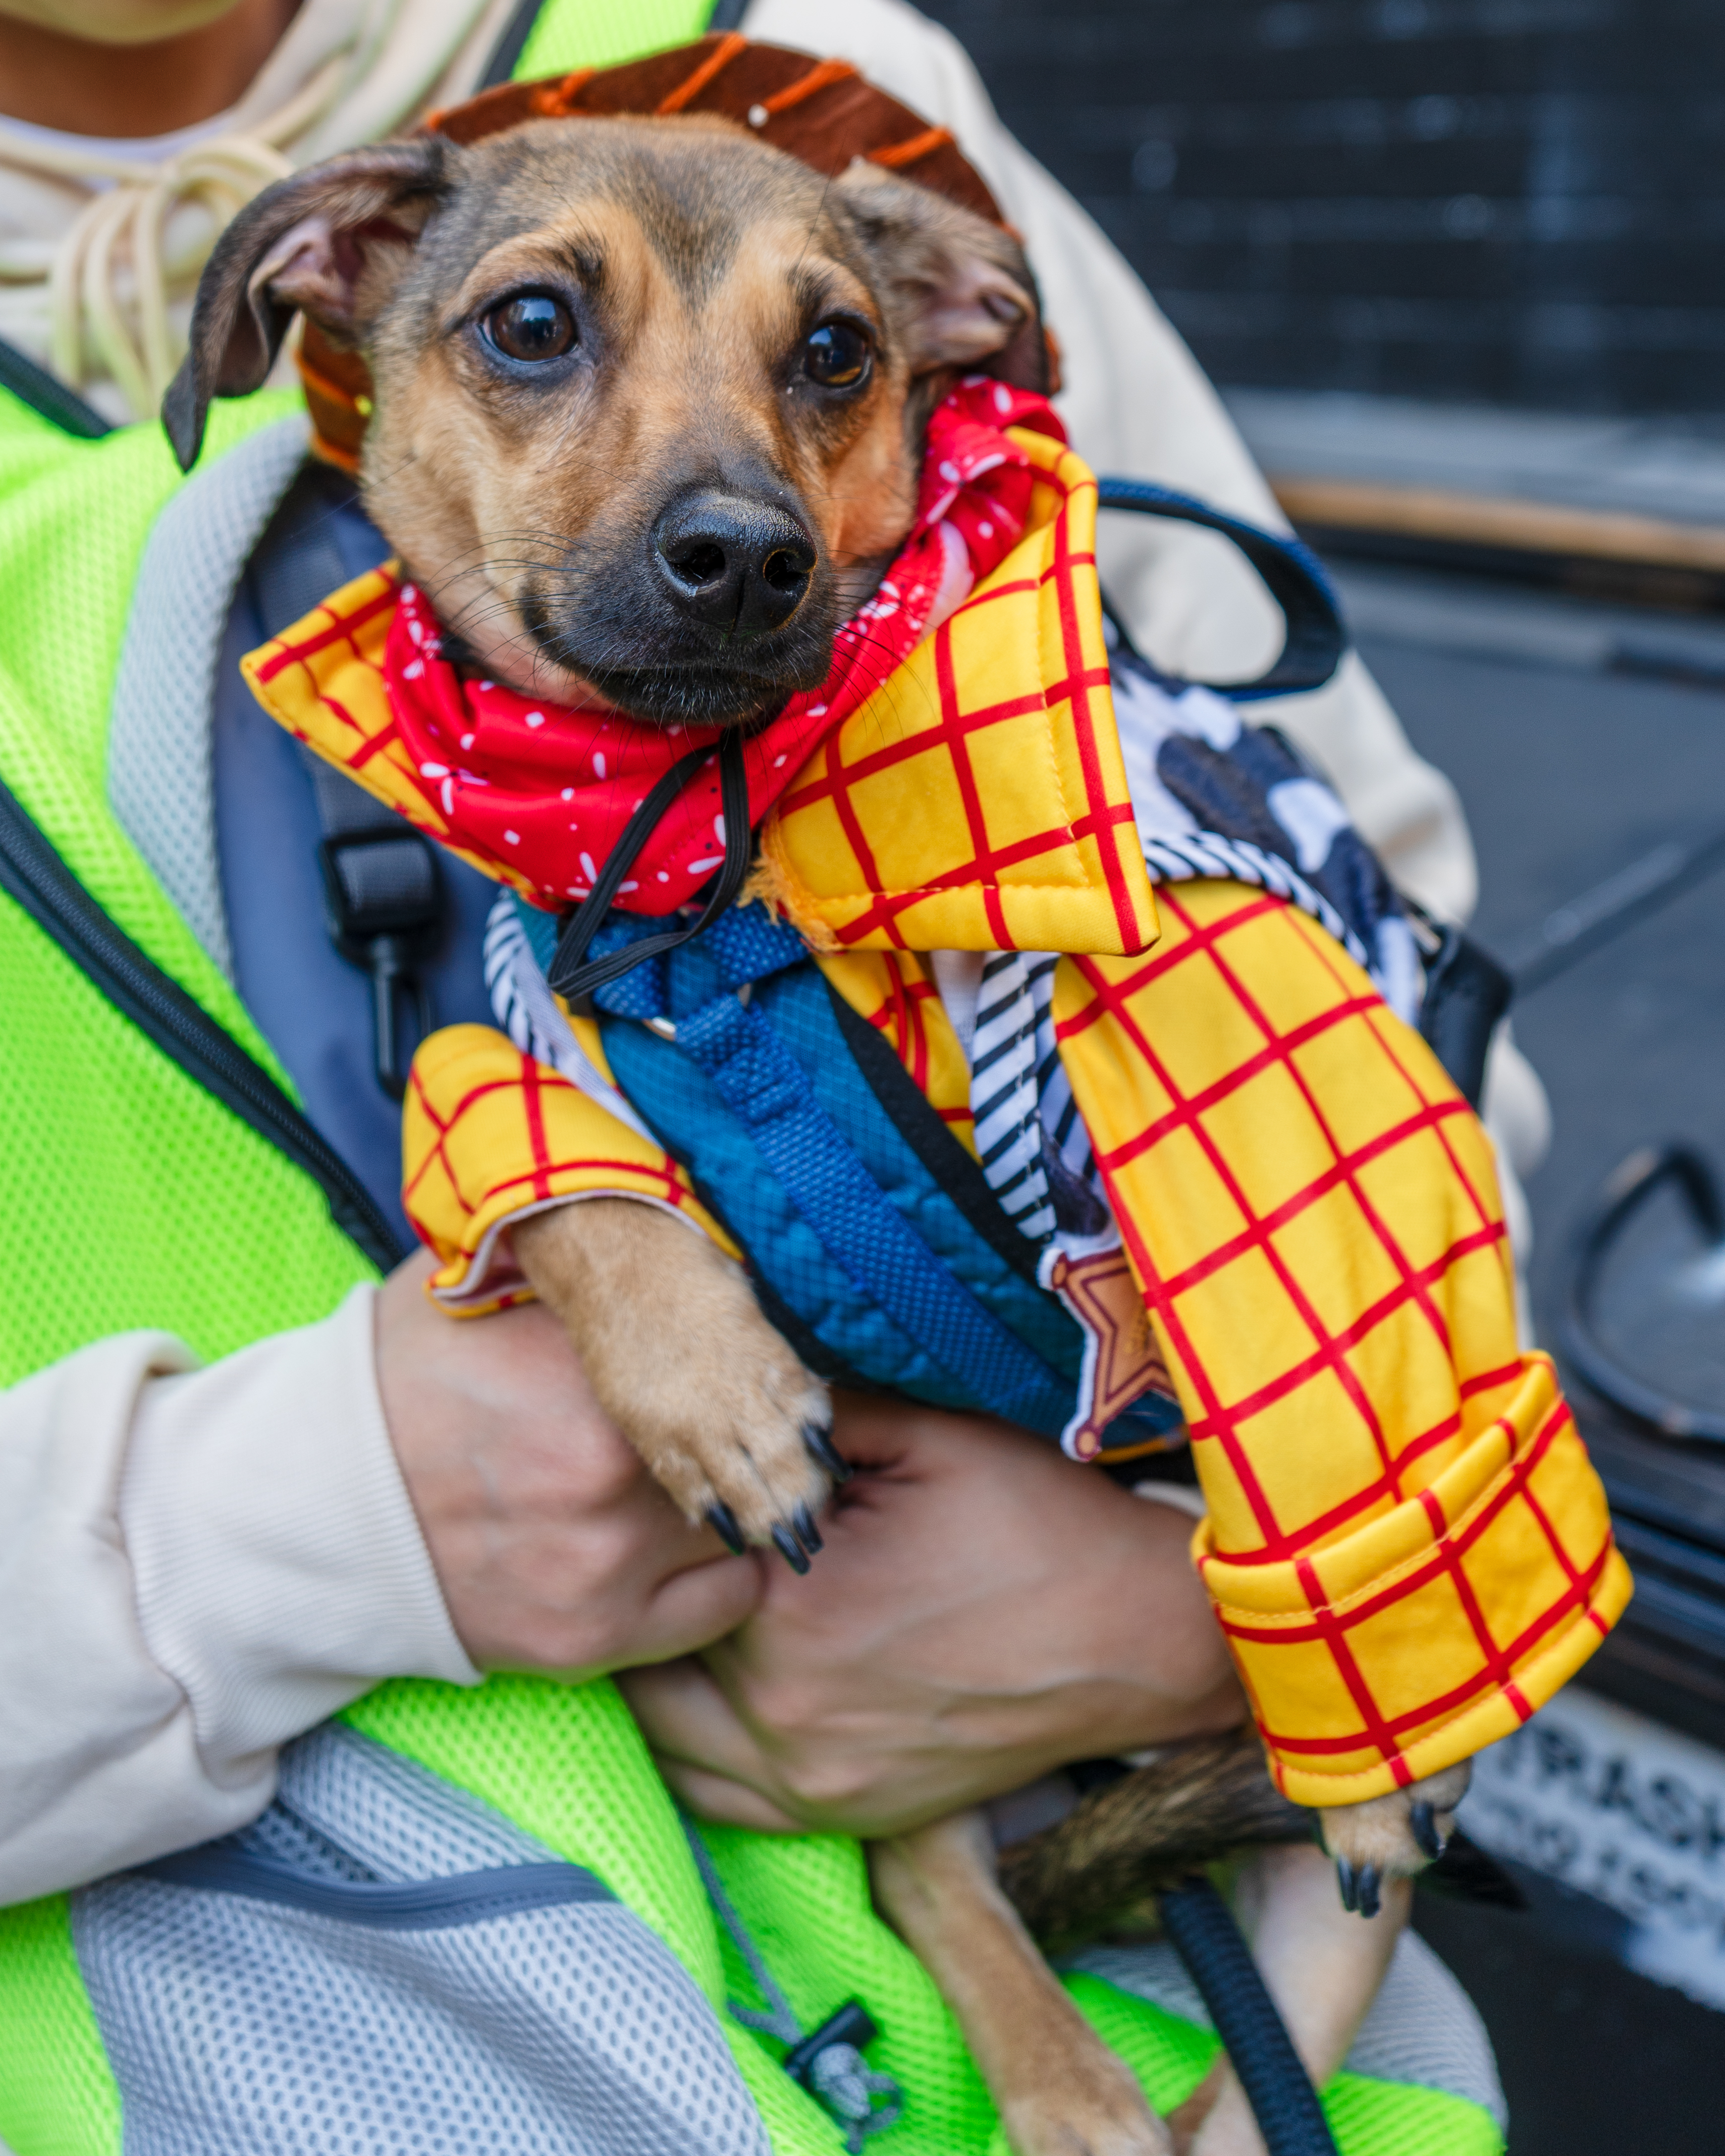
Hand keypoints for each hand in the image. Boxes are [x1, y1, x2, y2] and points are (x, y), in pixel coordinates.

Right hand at [376, 1251, 759, 1675]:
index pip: (734, 1359)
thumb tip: (673, 1220)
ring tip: (692, 1471)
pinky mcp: (592, 1640)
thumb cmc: (406, 1381)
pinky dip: (719, 1574)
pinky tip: (681, 1540)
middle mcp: (607, 1476)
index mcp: (590, 1376)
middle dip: (735, 1425)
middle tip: (723, 1411)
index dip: (746, 1353)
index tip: (747, 1352)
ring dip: (727, 1495)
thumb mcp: (483, 1282)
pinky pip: (723, 1606)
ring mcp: (602, 1567)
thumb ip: (579, 1260)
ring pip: (742, 1524)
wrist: (314, 1507)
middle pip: (744, 1445)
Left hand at [621, 1394, 1244, 1836]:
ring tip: (671, 1617)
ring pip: (668, 1734)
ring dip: (660, 1676)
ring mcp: (813, 1779)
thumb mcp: (927, 1435)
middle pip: (659, 1651)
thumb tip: (731, 1383)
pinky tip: (704, 1696)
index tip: (659, 1484)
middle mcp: (786, 1710)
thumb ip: (812, 1412)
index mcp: (793, 1607)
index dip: (661, 1517)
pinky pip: (719, 1801)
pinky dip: (694, 1751)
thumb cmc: (1038, 1524)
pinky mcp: (845, 1816)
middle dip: (654, 1596)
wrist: (1136, 1635)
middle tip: (649, 1547)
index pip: (673, 1560)